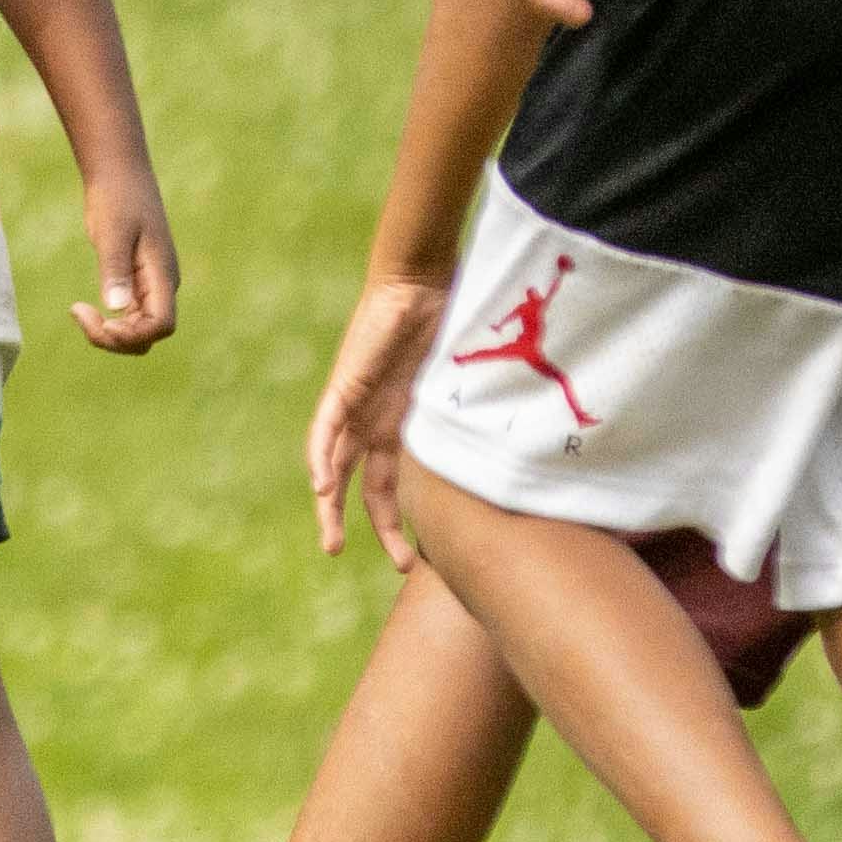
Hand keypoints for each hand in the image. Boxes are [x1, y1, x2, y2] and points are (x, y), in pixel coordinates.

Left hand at [71, 164, 177, 354]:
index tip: (101, 322)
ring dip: (109, 333)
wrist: (119, 173)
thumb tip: (115, 307)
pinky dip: (107, 321)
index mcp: (163, 274)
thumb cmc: (117, 197)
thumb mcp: (112, 231)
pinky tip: (82, 308)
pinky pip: (127, 316)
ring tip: (78, 311)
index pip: (161, 325)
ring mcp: (150, 285)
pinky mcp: (136, 281)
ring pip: (137, 329)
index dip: (133, 335)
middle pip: (148, 335)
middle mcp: (161, 285)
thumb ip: (115, 269)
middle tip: (78, 312)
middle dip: (116, 339)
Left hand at [304, 276, 454, 567]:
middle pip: (361, 483)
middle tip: (366, 560)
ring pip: (334, 464)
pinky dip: (322, 458)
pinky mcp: (346, 384)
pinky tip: (322, 488)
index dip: (396, 519)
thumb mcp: (464, 390)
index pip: (390, 482)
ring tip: (332, 542)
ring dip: (330, 503)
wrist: (426, 281)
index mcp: (401, 426)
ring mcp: (358, 404)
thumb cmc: (453, 326)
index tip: (409, 559)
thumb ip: (474, 423)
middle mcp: (376, 421)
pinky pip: (326, 428)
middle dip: (362, 524)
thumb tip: (520, 463)